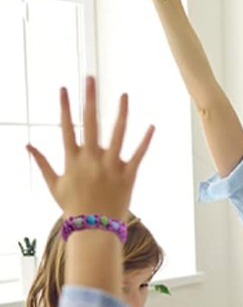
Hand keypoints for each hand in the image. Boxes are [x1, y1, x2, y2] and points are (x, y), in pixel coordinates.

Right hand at [26, 77, 153, 219]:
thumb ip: (41, 163)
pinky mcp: (128, 175)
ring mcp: (111, 166)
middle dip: (90, 99)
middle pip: (91, 122)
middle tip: (91, 78)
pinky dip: (145, 141)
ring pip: (117, 134)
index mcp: (73, 159)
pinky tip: (152, 126)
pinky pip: (138, 155)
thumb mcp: (53, 184)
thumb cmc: (72, 207)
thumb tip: (27, 145)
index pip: (67, 127)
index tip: (64, 89)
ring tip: (124, 95)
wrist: (94, 228)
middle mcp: (92, 159)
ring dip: (121, 113)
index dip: (65, 107)